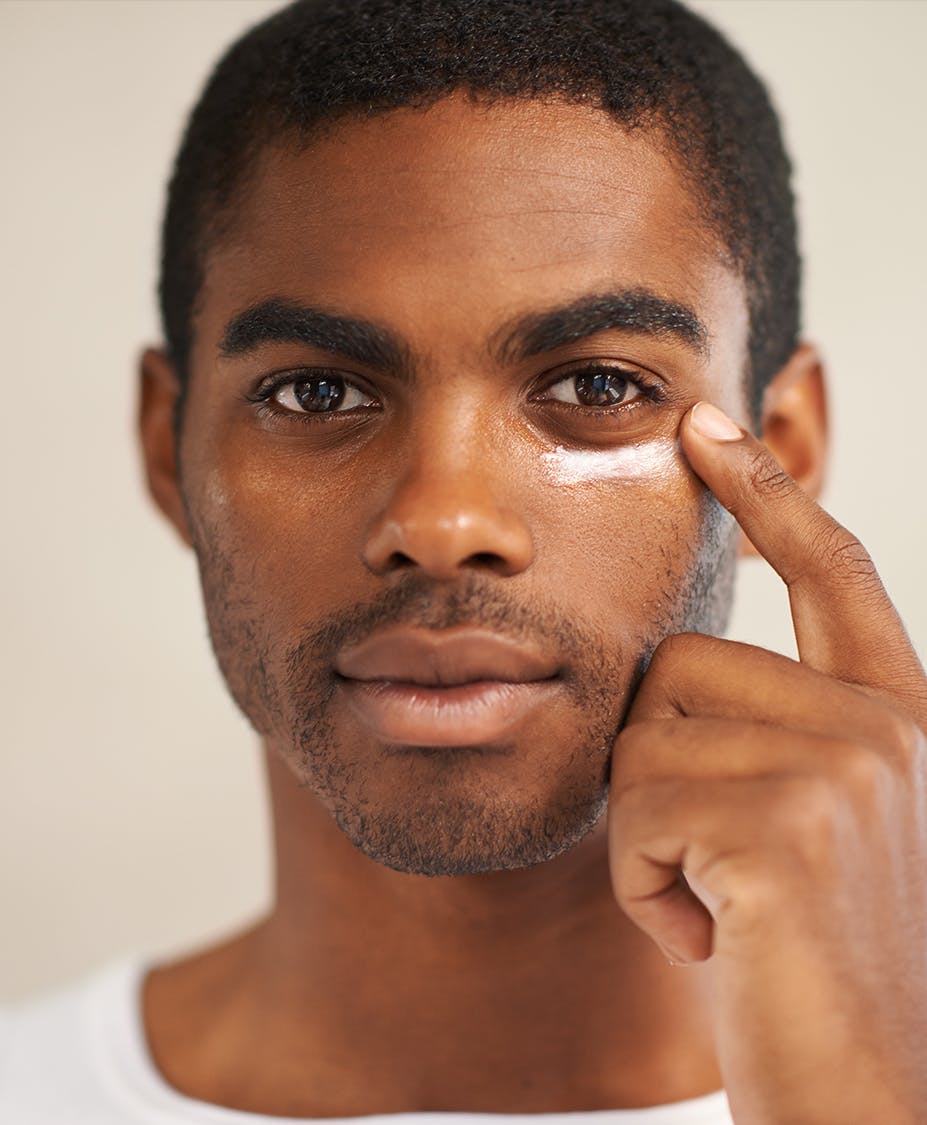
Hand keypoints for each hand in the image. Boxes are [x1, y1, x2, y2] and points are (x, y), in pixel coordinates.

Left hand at [607, 402, 926, 1122]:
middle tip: (717, 866)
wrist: (874, 1101)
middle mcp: (889, 724)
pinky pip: (636, 814)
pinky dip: (643, 889)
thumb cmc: (814, 967)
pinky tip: (713, 940)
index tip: (705, 423)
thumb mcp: (805, 829)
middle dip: (660, 766)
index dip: (767, 489)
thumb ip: (770, 732)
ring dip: (648, 835)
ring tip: (721, 908)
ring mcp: (848, 767)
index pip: (829, 572)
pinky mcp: (786, 825)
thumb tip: (675, 670)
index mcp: (898, 716)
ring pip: (643, 738)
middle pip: (678, 668)